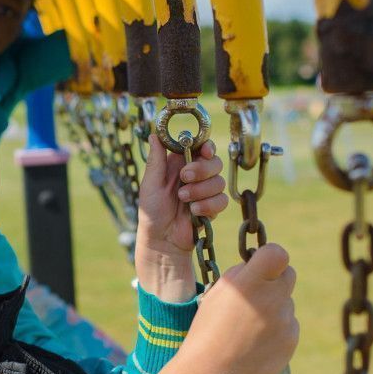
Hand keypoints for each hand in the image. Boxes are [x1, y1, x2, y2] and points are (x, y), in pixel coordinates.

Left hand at [134, 133, 225, 301]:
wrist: (161, 240)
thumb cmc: (151, 212)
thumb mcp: (150, 184)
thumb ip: (156, 160)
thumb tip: (154, 133)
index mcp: (180, 164)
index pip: (200, 147)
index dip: (206, 146)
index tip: (204, 151)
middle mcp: (195, 175)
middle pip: (214, 161)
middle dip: (202, 169)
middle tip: (184, 178)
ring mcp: (205, 191)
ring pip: (220, 181)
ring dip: (201, 190)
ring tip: (184, 200)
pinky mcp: (213, 207)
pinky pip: (222, 200)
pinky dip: (208, 205)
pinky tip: (194, 211)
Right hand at [178, 244, 298, 373]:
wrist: (213, 370)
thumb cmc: (209, 328)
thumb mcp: (217, 292)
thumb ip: (241, 274)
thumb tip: (257, 265)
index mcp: (251, 282)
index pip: (278, 253)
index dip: (271, 254)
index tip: (262, 263)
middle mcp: (272, 298)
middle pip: (289, 274)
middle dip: (276, 279)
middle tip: (258, 292)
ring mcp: (285, 320)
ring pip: (287, 302)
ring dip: (274, 307)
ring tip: (249, 326)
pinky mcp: (291, 339)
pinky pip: (289, 324)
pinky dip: (277, 329)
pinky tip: (257, 340)